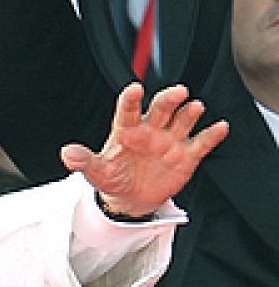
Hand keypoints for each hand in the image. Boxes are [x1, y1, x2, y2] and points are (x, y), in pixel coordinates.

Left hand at [61, 82, 227, 217]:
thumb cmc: (113, 177)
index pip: (128, 110)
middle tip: (177, 91)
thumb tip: (67, 154)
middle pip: (161, 109)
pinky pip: (201, 142)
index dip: (131, 100)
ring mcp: (170, 141)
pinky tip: (219, 127)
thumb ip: (83, 161)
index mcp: (126, 129)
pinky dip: (211, 135)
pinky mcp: (187, 155)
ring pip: (182, 121)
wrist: (130, 198)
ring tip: (195, 107)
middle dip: (169, 99)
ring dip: (189, 114)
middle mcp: (151, 130)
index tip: (134, 89)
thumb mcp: (96, 171)